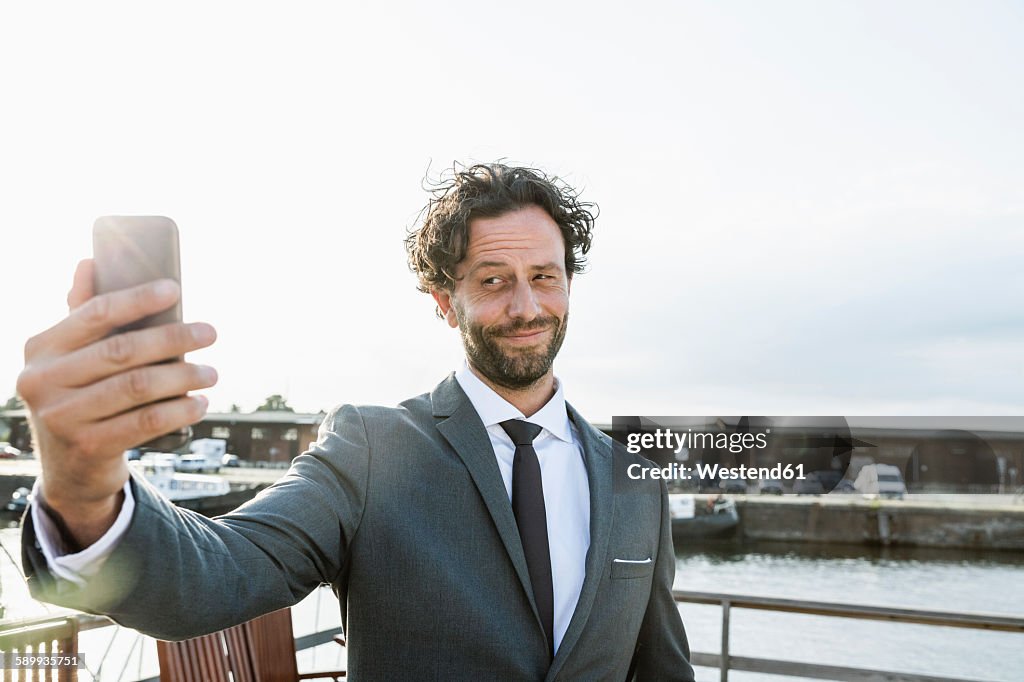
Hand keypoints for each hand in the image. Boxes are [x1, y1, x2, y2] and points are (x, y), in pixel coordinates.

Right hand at [16, 259, 217, 544]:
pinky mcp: (88, 447)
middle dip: (174, 338)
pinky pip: (146, 422)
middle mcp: (42, 381)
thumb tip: (89, 262)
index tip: (176, 289)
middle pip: (122, 351)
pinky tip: (200, 403)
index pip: (94, 314)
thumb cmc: (80, 395)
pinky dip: (180, 411)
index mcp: (40, 348)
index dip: (137, 299)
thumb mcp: (71, 358)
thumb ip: (82, 315)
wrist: (70, 467)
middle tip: (210, 333)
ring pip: (137, 387)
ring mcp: (62, 417)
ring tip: (211, 372)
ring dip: (184, 376)